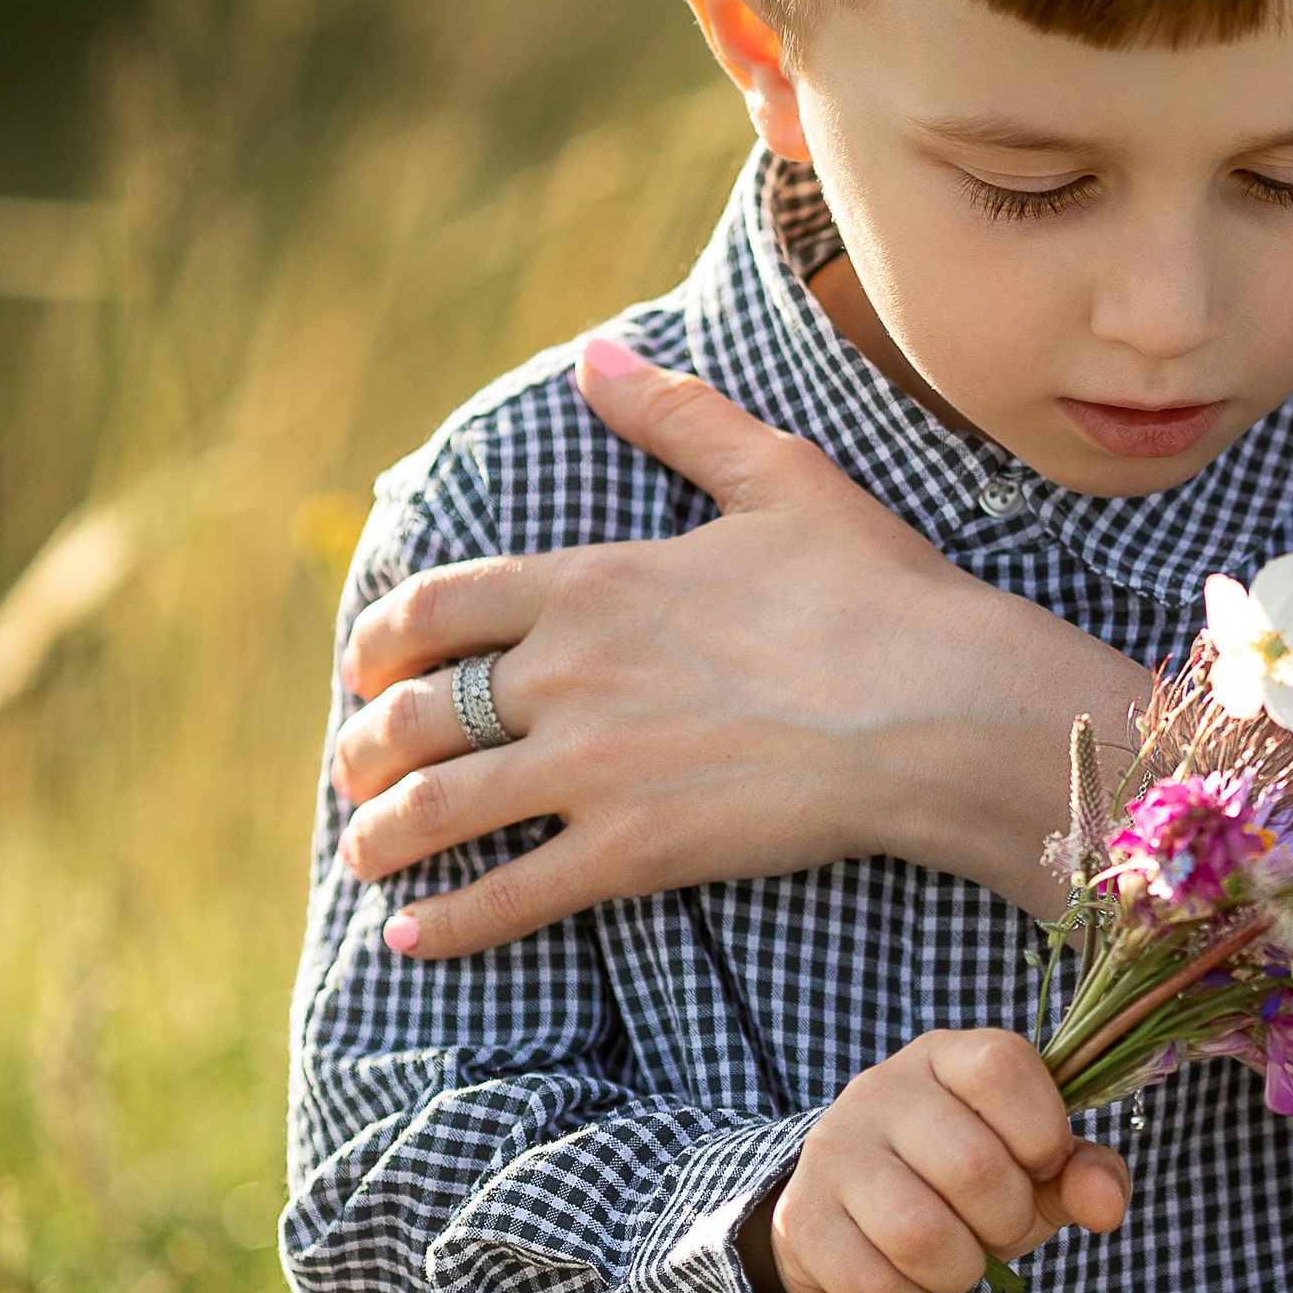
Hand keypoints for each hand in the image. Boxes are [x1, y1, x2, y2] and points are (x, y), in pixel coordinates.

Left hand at [333, 340, 1138, 951]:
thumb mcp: (778, 476)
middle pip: (416, 713)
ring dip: (380, 838)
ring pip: (438, 810)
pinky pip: (507, 899)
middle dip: (363, 750)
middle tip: (353, 773)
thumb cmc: (873, 589)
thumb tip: (596, 353)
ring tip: (363, 857)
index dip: (381, 640)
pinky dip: (445, 926)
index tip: (364, 669)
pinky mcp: (630, 852)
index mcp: (593, 582)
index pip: (437, 605)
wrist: (939, 704)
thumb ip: (676, 415)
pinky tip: (412, 940)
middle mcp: (568, 672)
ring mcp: (593, 768)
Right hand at [755, 1031, 1132, 1292]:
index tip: (1040, 1165)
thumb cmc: (959, 1181)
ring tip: (958, 1261)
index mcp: (947, 1056)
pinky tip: (910, 1286)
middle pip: (971, 1164)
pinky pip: (872, 1284)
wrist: (851, 1211)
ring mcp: (833, 1150)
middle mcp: (882, 1088)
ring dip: (959, 1270)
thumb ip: (1082, 1174)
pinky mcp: (803, 1217)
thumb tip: (1108, 1205)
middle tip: (998, 1229)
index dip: (1040, 1130)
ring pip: (918, 1232)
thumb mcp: (1029, 1168)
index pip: (1002, 1066)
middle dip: (1005, 1220)